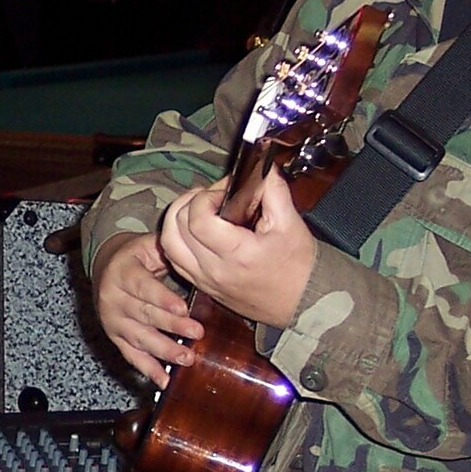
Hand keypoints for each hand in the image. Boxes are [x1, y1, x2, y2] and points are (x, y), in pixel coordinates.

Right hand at [92, 230, 200, 389]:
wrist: (105, 267)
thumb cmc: (135, 257)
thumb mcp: (147, 244)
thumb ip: (167, 248)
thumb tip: (193, 250)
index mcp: (123, 272)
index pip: (143, 287)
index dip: (163, 299)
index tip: (183, 308)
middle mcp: (113, 298)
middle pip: (144, 314)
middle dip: (172, 326)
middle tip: (197, 333)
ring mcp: (113, 321)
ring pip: (139, 338)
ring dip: (163, 351)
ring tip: (186, 358)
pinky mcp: (115, 337)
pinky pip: (131, 356)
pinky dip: (148, 370)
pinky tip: (164, 380)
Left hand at [159, 169, 314, 329]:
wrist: (302, 304)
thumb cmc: (299, 267)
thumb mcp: (291, 223)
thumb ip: (274, 190)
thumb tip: (262, 168)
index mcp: (236, 255)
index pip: (197, 220)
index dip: (205, 197)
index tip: (224, 191)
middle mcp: (213, 270)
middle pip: (175, 229)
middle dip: (189, 202)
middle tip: (211, 196)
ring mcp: (204, 280)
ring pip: (168, 244)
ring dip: (176, 220)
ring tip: (197, 208)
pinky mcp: (202, 285)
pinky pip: (174, 259)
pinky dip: (176, 239)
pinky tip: (194, 229)